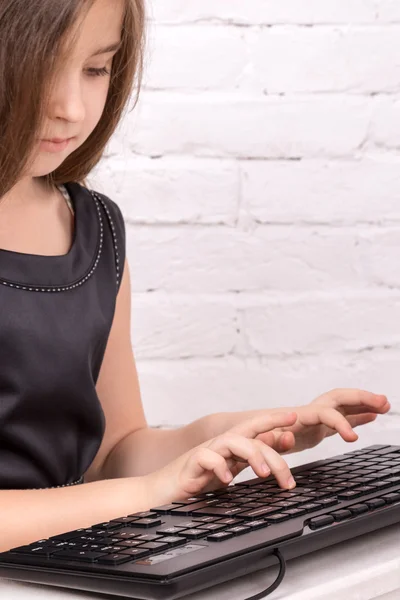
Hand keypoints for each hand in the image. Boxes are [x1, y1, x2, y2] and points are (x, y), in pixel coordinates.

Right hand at [146, 412, 297, 504]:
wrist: (158, 494)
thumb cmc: (195, 483)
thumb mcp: (229, 473)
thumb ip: (250, 463)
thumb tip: (277, 459)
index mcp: (230, 447)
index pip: (255, 427)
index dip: (274, 420)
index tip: (295, 417)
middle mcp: (219, 445)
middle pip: (250, 436)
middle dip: (273, 452)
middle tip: (288, 480)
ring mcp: (204, 453)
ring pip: (233, 441)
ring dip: (252, 455)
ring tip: (263, 474)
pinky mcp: (190, 465)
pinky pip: (206, 458)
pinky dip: (219, 467)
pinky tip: (226, 481)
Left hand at [257, 389, 390, 453]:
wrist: (244, 434)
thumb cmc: (251, 439)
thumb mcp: (259, 442)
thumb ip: (271, 440)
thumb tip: (285, 436)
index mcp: (297, 417)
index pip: (324, 414)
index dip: (339, 422)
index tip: (351, 437)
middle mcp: (309, 413)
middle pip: (338, 398)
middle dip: (361, 398)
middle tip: (382, 403)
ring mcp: (314, 418)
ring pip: (344, 405)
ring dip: (364, 402)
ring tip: (385, 405)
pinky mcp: (317, 426)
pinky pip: (342, 416)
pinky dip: (358, 414)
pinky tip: (373, 415)